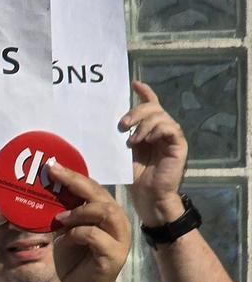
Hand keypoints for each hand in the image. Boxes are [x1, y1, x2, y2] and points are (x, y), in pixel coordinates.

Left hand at [50, 164, 131, 281]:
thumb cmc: (75, 262)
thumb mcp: (66, 233)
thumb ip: (65, 215)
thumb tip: (47, 193)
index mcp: (107, 214)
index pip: (94, 189)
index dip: (75, 176)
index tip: (53, 166)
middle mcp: (118, 223)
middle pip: (101, 195)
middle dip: (76, 183)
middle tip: (54, 175)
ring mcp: (119, 239)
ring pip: (104, 212)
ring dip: (79, 211)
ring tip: (60, 217)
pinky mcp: (113, 255)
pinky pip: (95, 236)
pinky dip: (77, 233)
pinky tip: (66, 238)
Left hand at [121, 80, 188, 225]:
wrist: (147, 198)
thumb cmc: (133, 178)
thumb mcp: (121, 154)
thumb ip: (118, 138)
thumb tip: (101, 125)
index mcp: (148, 131)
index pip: (150, 105)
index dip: (145, 93)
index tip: (134, 83)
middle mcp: (161, 130)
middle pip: (154, 107)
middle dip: (137, 111)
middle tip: (122, 124)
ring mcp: (171, 137)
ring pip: (161, 116)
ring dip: (143, 124)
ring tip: (132, 140)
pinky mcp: (179, 145)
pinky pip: (170, 128)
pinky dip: (156, 130)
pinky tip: (145, 140)